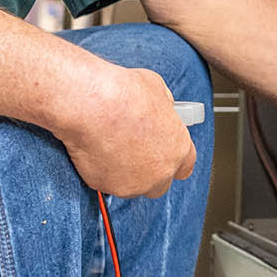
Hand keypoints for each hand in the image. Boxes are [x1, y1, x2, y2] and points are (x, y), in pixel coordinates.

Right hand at [55, 64, 195, 198]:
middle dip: (150, 169)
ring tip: (112, 147)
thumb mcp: (157, 91)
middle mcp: (159, 172)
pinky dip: (102, 170)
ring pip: (132, 185)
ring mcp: (132, 184)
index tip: (164, 150)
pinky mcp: (105, 186)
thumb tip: (159, 110)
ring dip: (126, 172)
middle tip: (136, 149)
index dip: (173, 157)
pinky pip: (106, 182)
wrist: (91, 105)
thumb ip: (163, 109)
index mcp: (178, 149)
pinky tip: (96, 150)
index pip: (185, 165)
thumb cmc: (123, 94)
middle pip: (160, 182)